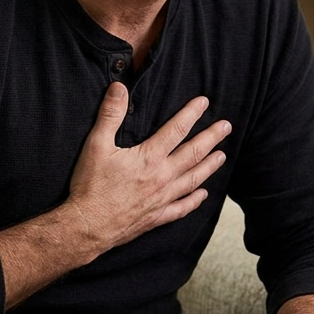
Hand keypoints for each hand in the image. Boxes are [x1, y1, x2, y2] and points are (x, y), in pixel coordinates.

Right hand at [0, 82, 228, 307]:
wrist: (87, 226)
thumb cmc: (91, 185)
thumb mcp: (96, 145)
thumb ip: (110, 115)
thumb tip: (119, 88)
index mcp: (149, 157)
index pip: (176, 130)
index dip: (191, 114)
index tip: (204, 102)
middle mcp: (162, 177)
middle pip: (193, 154)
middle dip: (211, 138)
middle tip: (226, 127)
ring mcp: (162, 198)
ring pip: (193, 179)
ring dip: (209, 166)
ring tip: (223, 156)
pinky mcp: (157, 217)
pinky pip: (182, 208)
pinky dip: (194, 200)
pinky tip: (203, 195)